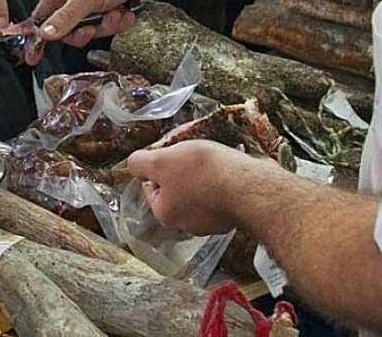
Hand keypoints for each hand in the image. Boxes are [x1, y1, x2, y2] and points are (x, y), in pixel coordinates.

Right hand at [31, 0, 156, 47]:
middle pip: (69, 29)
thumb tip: (45, 34)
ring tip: (114, 14)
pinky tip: (124, 12)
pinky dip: (118, 22)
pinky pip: (107, 25)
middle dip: (85, 31)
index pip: (42, 19)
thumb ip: (66, 18)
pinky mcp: (107, 6)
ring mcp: (91, 2)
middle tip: (92, 28)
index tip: (33, 57)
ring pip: (91, 29)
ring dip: (106, 26)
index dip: (40, 38)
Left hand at [126, 140, 253, 234]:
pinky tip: (228, 172)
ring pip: (200, 193)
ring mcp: (213, 223)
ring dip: (204, 177)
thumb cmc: (201, 173)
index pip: (152, 188)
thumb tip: (132, 165)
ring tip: (213, 161)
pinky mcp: (235, 215)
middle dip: (182, 173)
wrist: (248, 187)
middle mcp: (188, 225)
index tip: (169, 157)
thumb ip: (140, 163)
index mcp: (166, 215)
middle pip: (177, 191)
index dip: (157, 169)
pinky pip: (221, 195)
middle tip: (193, 157)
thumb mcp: (160, 161)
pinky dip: (223, 183)